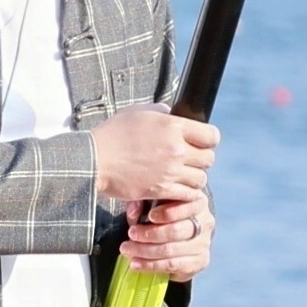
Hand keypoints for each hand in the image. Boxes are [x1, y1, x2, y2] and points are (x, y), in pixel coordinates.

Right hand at [90, 108, 217, 209]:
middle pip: (209, 158)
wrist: (94, 159)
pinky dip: (185, 193)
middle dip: (201, 159)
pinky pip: (187, 195)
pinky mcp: (161, 190)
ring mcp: (170, 172)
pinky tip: (176, 189)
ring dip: (193, 178)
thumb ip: (161, 112)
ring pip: (201, 179)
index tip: (202, 142)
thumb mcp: (138, 112)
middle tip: (190, 160)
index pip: (211, 135)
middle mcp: (176, 149)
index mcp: (173, 127)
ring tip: (182, 176)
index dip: (209, 139)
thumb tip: (172, 114)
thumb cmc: (113, 134)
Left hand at [121, 190, 212, 280]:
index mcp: (197, 201)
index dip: (168, 212)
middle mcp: (205, 222)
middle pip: (176, 231)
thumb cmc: (165, 217)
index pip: (186, 206)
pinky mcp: (199, 262)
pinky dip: (151, 265)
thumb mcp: (153, 204)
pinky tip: (136, 263)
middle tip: (131, 234)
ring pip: (171, 250)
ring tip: (127, 250)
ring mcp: (204, 244)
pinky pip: (172, 265)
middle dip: (150, 234)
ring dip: (145, 251)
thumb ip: (143, 202)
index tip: (150, 216)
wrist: (177, 240)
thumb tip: (133, 208)